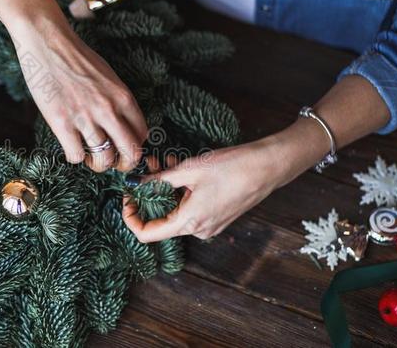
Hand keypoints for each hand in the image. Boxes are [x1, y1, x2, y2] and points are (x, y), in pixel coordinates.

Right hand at [0, 0, 146, 172]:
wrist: (47, 42)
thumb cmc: (76, 57)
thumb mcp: (109, 77)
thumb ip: (118, 101)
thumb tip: (122, 126)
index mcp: (123, 97)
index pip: (142, 135)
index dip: (135, 147)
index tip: (124, 148)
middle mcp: (109, 110)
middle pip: (131, 154)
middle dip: (124, 164)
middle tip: (112, 162)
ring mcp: (86, 118)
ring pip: (103, 160)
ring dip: (97, 163)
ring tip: (89, 155)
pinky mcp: (62, 123)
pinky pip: (76, 156)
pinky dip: (75, 156)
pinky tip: (70, 145)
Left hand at [122, 142, 281, 242]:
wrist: (268, 167)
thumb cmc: (231, 167)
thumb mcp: (189, 169)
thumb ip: (158, 179)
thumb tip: (134, 182)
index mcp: (189, 222)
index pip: (146, 233)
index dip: (131, 217)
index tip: (128, 196)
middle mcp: (198, 230)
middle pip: (160, 220)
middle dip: (149, 194)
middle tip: (147, 168)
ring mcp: (209, 225)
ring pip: (175, 211)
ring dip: (165, 189)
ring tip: (165, 162)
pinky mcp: (217, 217)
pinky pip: (190, 209)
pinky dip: (180, 192)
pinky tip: (181, 170)